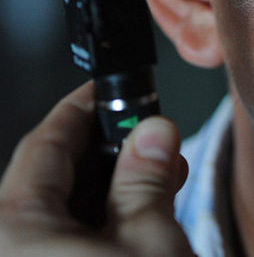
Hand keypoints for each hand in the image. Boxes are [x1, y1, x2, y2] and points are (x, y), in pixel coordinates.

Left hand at [0, 82, 194, 256]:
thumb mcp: (149, 239)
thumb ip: (148, 178)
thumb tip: (153, 133)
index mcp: (14, 229)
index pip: (45, 143)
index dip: (85, 108)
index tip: (112, 88)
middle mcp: (9, 248)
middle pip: (53, 177)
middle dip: (112, 152)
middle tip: (152, 134)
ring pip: (62, 214)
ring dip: (115, 191)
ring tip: (163, 178)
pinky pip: (67, 243)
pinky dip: (105, 226)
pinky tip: (146, 216)